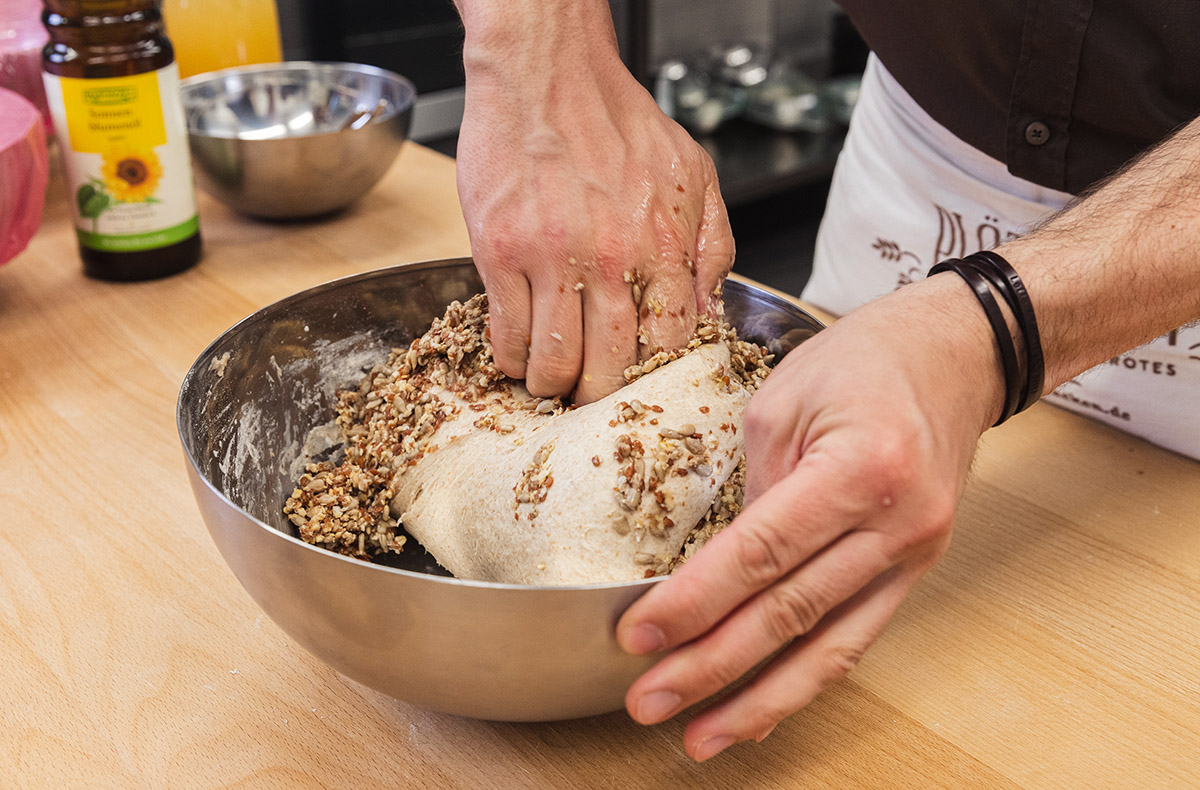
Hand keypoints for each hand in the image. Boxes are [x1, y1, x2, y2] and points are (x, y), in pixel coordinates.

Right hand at [455, 4, 732, 402]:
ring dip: (551, 383)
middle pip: (609, 369)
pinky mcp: (499, 253)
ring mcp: (550, 258)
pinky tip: (519, 350)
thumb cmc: (618, 119)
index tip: (640, 386)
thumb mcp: (693, 174)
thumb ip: (710, 248)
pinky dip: (511, 355)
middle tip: (590, 396)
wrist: (547, 70)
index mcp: (662, 243)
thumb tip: (711, 316)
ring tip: (550, 379)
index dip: (654, 378)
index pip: (668, 345)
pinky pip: (506, 334)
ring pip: (553, 362)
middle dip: (599, 395)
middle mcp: (610, 258)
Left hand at [616, 276, 1005, 759]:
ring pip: (829, 647)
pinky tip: (761, 712)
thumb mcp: (787, 399)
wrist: (955, 355)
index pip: (761, 553)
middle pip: (791, 612)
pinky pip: (855, 638)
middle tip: (650, 701)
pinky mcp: (913, 571)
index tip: (639, 636)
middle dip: (713, 665)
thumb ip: (752, 485)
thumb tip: (716, 566)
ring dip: (759, 700)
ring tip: (700, 739)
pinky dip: (804, 681)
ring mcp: (913, 555)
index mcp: (861, 467)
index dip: (695, 602)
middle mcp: (898, 523)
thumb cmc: (867, 361)